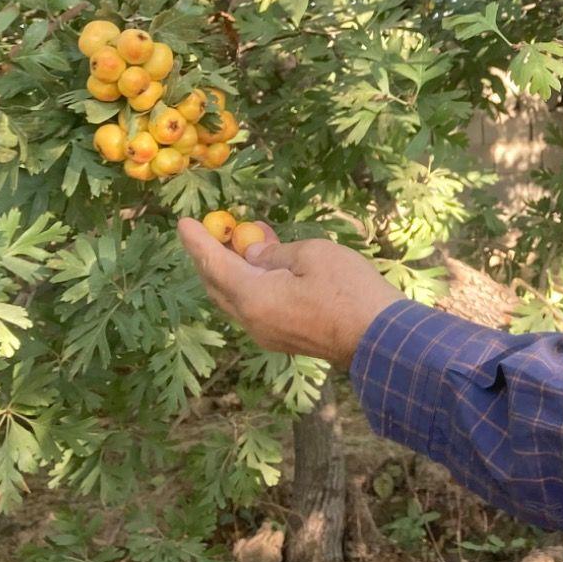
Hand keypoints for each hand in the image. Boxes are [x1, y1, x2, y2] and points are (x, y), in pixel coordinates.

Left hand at [178, 219, 401, 369]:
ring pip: (236, 299)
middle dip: (211, 256)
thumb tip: (252, 257)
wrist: (380, 338)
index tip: (182, 223)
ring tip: (247, 241)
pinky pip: (255, 307)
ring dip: (233, 270)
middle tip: (215, 229)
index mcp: (254, 298)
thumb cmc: (349, 290)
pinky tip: (268, 266)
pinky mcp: (284, 338)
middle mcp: (252, 321)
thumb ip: (275, 254)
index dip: (197, 242)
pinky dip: (251, 284)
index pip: (214, 265)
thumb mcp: (313, 255)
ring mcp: (268, 334)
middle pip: (218, 286)